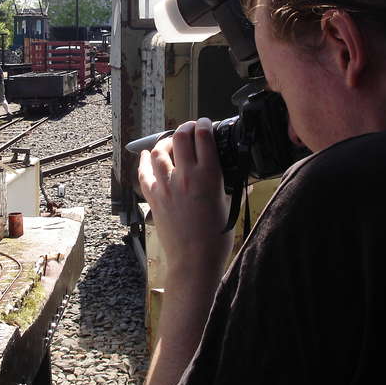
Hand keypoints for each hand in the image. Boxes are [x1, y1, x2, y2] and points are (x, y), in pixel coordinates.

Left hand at [138, 118, 231, 272]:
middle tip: (190, 129)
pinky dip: (144, 161)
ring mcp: (166, 186)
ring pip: (159, 151)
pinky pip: (143, 173)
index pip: (203, 137)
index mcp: (209, 176)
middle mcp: (185, 177)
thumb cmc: (216, 237)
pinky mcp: (153, 197)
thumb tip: (242, 177)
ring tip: (172, 143)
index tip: (205, 123)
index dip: (204, 125)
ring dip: (166, 143)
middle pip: (180, 138)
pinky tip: (146, 155)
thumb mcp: (230, 205)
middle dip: (185, 128)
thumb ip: (232, 186)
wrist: (194, 260)